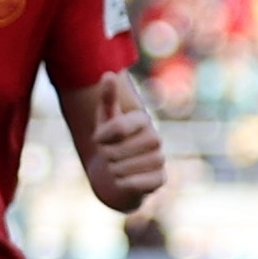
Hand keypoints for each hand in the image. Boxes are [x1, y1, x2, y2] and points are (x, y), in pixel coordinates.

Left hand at [83, 72, 165, 210]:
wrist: (120, 170)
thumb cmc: (111, 141)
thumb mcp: (105, 119)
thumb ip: (107, 98)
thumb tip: (108, 74)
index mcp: (142, 120)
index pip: (118, 127)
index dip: (101, 136)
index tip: (97, 139)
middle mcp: (155, 138)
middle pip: (118, 150)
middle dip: (106, 155)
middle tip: (108, 155)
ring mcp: (160, 159)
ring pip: (125, 168)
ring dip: (113, 170)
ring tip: (115, 167)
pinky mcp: (160, 179)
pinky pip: (135, 184)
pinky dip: (123, 183)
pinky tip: (123, 180)